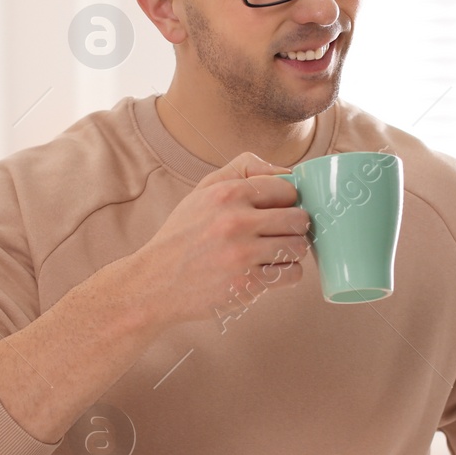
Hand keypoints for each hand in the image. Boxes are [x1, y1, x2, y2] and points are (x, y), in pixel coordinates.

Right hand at [130, 151, 311, 324]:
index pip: (288, 189)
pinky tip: (268, 271)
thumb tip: (286, 171)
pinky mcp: (247, 285)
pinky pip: (292, 274)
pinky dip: (286, 273)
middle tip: (280, 233)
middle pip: (299, 219)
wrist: (156, 282)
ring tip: (273, 252)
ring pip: (299, 247)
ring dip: (292, 250)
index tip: (277, 210)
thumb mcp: (203, 191)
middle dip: (294, 226)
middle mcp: (236, 222)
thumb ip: (243, 169)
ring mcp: (242, 255)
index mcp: (228, 194)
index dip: (287, 201)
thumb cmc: (184, 235)